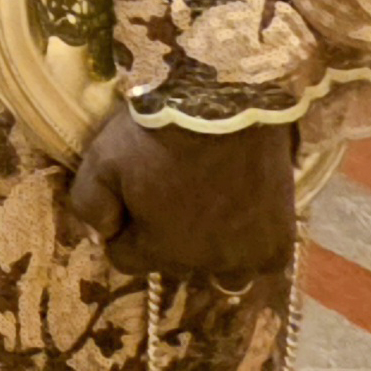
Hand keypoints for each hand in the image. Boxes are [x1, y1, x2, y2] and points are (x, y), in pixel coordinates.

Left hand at [66, 106, 297, 279]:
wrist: (223, 100)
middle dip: (167, 237)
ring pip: (220, 270)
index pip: (127, 259)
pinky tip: (244, 211)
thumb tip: (102, 237)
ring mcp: (246, 256)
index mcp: (159, 250)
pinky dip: (250, 244)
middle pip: (175, 263)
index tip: (131, 200)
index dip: (123, 230)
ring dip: (212, 249)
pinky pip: (260, 261)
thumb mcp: (101, 160)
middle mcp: (204, 265)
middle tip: (173, 192)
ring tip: (210, 208)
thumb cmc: (157, 130)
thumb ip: (90, 207)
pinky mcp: (279, 241)